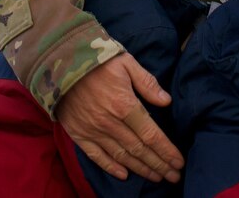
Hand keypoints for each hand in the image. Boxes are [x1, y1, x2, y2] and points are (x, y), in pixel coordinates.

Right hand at [54, 53, 182, 182]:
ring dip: (141, 169)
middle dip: (159, 165)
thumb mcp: (126, 62)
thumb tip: (166, 101)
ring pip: (122, 156)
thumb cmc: (97, 60)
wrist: (60, 61)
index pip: (151, 135)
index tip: (179, 162)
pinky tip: (124, 175)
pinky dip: (111, 168)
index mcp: (124, 105)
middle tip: (173, 177)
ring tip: (156, 177)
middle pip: (139, 150)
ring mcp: (93, 130)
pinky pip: (97, 156)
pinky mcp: (78, 133)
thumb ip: (147, 83)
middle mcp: (110, 122)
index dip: (167, 151)